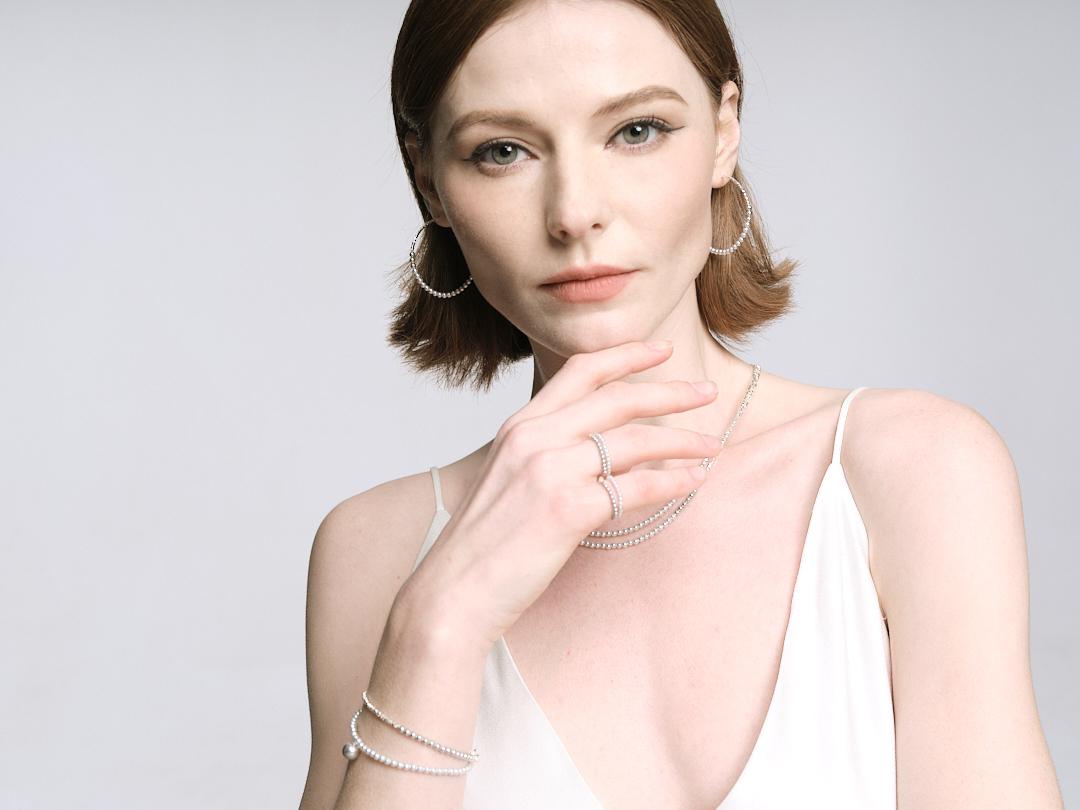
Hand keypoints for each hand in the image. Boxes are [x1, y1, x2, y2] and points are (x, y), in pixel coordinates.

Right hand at [400, 340, 721, 654]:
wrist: (453, 590)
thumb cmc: (484, 544)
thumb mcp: (509, 478)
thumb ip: (547, 453)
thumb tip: (601, 449)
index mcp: (520, 425)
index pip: (581, 371)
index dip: (626, 355)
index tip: (662, 350)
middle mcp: (535, 437)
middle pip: (618, 398)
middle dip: (670, 392)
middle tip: (706, 391)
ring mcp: (551, 470)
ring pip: (636, 440)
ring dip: (684, 440)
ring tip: (712, 446)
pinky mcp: (568, 508)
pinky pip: (638, 486)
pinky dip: (674, 482)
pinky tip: (693, 482)